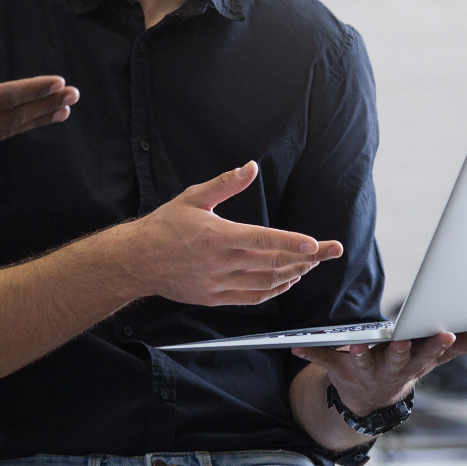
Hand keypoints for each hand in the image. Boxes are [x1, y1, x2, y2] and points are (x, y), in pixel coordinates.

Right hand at [0, 22, 79, 190]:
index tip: (60, 82)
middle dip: (45, 105)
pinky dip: (12, 131)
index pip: (3, 98)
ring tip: (61, 112)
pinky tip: (18, 127)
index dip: (34, 90)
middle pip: (13, 117)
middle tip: (75, 96)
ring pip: (5, 132)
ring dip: (35, 120)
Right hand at [113, 161, 343, 305]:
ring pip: (267, 283)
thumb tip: (250, 167)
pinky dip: (274, 290)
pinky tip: (287, 281)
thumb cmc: (163, 227)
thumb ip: (225, 184)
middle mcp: (221, 263)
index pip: (263, 240)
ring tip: (311, 262)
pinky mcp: (215, 298)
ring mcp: (219, 284)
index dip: (292, 242)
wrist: (137, 261)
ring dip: (294, 273)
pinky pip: (252, 297)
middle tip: (330, 251)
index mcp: (218, 236)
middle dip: (307, 257)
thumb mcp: (193, 198)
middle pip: (273, 263)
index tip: (315, 244)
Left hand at [294, 328, 466, 415]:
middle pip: (398, 359)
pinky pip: (323, 359)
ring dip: (358, 353)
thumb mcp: (437, 354)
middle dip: (402, 350)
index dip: (438, 342)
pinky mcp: (339, 367)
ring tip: (354, 346)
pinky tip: (294, 346)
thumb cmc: (408, 363)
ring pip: (362, 361)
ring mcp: (364, 369)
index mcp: (415, 360)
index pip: (430, 351)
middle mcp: (390, 367)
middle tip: (403, 340)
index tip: (446, 330)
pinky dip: (309, 352)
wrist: (371, 397)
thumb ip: (466, 343)